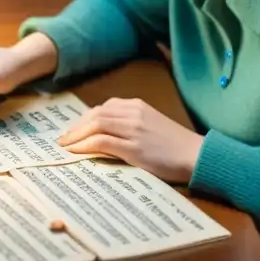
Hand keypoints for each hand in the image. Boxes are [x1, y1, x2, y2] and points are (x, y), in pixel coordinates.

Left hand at [56, 98, 204, 183]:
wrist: (196, 155)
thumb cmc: (176, 146)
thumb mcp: (151, 127)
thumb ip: (130, 126)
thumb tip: (105, 136)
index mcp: (138, 106)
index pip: (104, 107)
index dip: (85, 119)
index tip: (74, 130)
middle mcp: (133, 113)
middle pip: (95, 115)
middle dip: (76, 127)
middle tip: (63, 139)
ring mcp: (133, 129)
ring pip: (95, 125)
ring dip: (76, 136)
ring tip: (64, 146)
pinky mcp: (134, 147)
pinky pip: (102, 141)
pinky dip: (85, 145)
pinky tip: (75, 152)